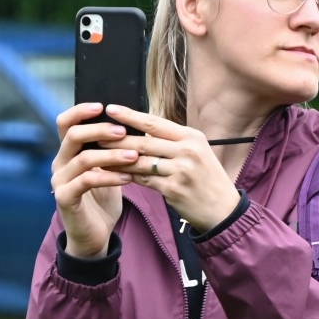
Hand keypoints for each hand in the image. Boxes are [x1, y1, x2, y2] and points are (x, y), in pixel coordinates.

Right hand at [51, 103, 135, 257]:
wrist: (95, 235)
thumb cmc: (104, 199)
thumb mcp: (109, 170)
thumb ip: (112, 149)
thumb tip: (133, 125)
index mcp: (68, 152)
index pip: (65, 123)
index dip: (80, 111)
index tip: (103, 106)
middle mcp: (60, 163)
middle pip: (73, 136)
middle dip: (100, 130)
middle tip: (124, 132)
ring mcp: (60, 181)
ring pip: (83, 159)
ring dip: (111, 155)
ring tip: (135, 156)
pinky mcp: (65, 198)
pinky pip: (86, 181)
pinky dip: (109, 177)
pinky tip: (128, 178)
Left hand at [99, 105, 241, 234]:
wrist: (223, 210)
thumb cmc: (207, 179)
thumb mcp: (197, 153)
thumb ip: (172, 142)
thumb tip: (141, 131)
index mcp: (192, 137)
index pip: (155, 123)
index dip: (131, 115)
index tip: (110, 109)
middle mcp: (188, 151)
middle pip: (144, 141)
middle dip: (117, 138)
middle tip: (95, 134)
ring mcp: (181, 170)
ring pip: (140, 161)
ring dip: (117, 159)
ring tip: (99, 155)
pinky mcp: (173, 189)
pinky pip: (143, 180)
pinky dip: (127, 176)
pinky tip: (115, 174)